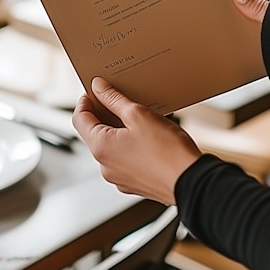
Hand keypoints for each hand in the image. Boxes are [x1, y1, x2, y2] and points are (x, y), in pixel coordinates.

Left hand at [72, 77, 201, 204]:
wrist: (190, 181)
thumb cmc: (167, 150)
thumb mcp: (138, 115)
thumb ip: (114, 99)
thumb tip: (98, 87)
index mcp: (101, 147)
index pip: (80, 119)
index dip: (86, 101)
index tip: (96, 90)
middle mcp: (104, 165)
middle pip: (95, 133)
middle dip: (105, 114)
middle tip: (121, 99)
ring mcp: (118, 177)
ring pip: (111, 146)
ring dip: (119, 130)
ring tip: (140, 117)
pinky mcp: (133, 183)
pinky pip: (124, 159)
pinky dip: (130, 145)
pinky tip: (148, 137)